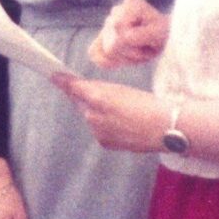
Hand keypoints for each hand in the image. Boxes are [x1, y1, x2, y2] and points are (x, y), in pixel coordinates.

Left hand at [54, 75, 169, 152]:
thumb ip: (99, 90)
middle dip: (86, 98)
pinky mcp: (104, 142)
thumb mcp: (123, 90)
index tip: (54, 75)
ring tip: (123, 113)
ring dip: (98, 113)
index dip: (63, 81)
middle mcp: (93, 115)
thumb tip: (84, 90)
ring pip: (90, 116)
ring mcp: (97, 131)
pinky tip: (124, 125)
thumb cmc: (148, 105)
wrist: (165, 128)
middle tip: (108, 97)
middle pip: (81, 102)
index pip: (74, 87)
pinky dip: (106, 126)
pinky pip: (99, 130)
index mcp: (98, 97)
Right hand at [91, 0, 169, 68]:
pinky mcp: (102, 35)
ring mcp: (107, 22)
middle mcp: (117, 10)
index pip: (120, 33)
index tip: (149, 40)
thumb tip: (121, 36)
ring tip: (138, 50)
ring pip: (105, 51)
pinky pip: (94, 52)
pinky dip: (107, 61)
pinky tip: (121, 59)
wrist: (163, 35)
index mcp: (131, 4)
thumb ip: (141, 34)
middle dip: (131, 52)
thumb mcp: (159, 34)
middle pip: (112, 45)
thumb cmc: (163, 33)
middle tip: (145, 47)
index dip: (134, 44)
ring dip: (124, 57)